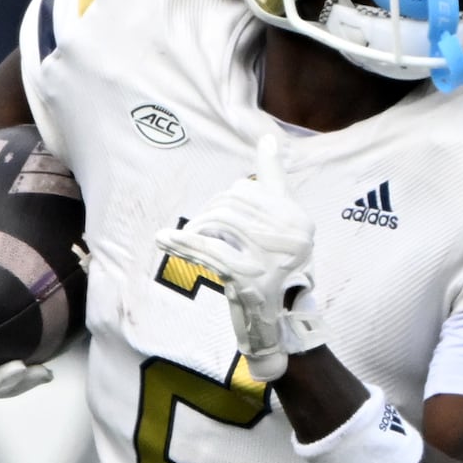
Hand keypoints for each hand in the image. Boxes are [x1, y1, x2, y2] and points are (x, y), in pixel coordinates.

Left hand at [163, 128, 319, 383]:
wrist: (273, 324)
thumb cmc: (274, 269)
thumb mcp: (281, 223)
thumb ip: (274, 180)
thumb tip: (268, 138)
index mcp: (299, 218)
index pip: (246, 190)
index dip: (223, 200)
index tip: (214, 218)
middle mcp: (292, 237)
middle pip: (230, 204)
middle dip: (207, 214)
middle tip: (199, 232)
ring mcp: (270, 258)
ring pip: (218, 222)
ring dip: (195, 229)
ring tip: (187, 240)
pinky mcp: (248, 278)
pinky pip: (208, 250)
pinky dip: (182, 243)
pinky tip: (163, 238)